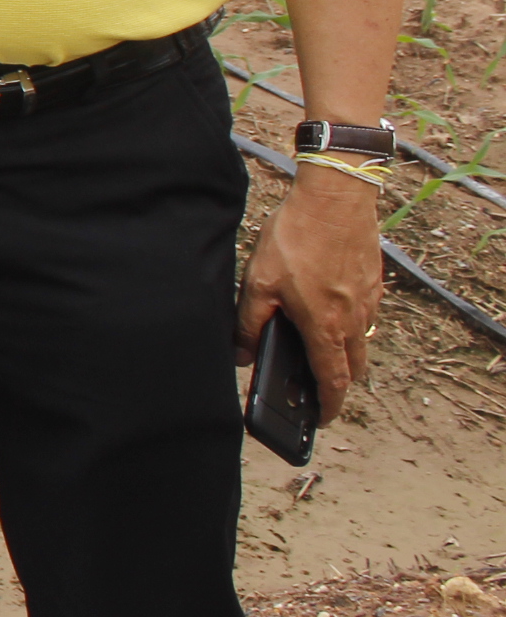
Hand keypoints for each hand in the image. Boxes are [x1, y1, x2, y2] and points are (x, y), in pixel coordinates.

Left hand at [239, 171, 381, 420]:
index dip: (330, 405)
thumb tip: (243, 355)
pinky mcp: (373, 281)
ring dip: (345, 351)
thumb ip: (250, 323)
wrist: (336, 198)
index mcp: (326, 325)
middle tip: (319, 385)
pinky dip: (352, 324)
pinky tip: (328, 308)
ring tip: (319, 345)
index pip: (334, 380)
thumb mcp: (259, 282)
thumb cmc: (295, 237)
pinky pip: (367, 315)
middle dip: (339, 381)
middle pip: (354, 366)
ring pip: (362, 341)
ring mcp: (369, 300)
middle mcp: (354, 319)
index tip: (324, 418)